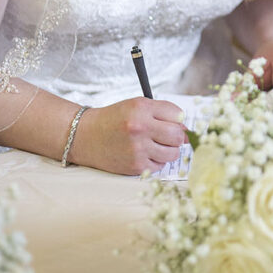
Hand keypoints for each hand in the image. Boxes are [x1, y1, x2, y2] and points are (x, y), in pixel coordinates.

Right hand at [70, 97, 187, 174]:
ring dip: (168, 150)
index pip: (178, 114)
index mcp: (141, 108)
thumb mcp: (136, 106)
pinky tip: (144, 154)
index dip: (177, 119)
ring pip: (172, 154)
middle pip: (178, 136)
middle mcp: (140, 127)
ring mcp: (137, 148)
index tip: (172, 122)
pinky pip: (159, 166)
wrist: (86, 136)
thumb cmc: (114, 120)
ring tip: (154, 145)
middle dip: (176, 137)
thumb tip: (186, 130)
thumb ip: (162, 113)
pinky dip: (156, 161)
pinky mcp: (135, 166)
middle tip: (167, 136)